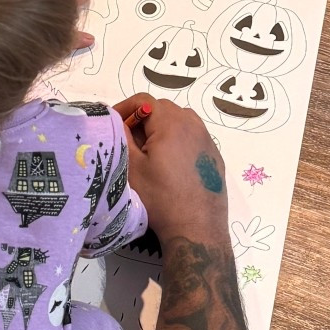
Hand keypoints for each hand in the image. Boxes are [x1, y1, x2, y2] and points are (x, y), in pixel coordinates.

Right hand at [115, 96, 227, 242]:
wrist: (196, 228)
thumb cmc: (160, 197)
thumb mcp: (133, 167)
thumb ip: (123, 137)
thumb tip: (117, 120)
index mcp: (171, 123)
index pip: (144, 100)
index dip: (125, 108)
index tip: (114, 123)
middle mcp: (193, 126)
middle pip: (164, 108)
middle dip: (143, 117)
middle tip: (129, 139)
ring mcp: (208, 141)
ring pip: (181, 120)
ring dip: (163, 127)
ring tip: (150, 150)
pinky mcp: (215, 157)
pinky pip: (194, 137)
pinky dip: (179, 140)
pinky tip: (171, 164)